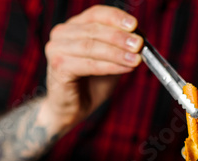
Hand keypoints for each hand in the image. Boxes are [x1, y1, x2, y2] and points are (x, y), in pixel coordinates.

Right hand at [42, 5, 142, 129]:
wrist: (72, 109)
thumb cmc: (89, 85)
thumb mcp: (111, 61)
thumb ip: (121, 48)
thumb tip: (141, 37)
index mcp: (74, 27)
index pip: (96, 14)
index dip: (116, 18)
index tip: (135, 25)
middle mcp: (62, 34)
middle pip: (94, 30)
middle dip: (120, 37)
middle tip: (139, 44)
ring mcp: (56, 50)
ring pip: (92, 46)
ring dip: (117, 53)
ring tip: (136, 59)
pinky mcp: (58, 67)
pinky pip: (89, 64)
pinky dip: (110, 66)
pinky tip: (125, 68)